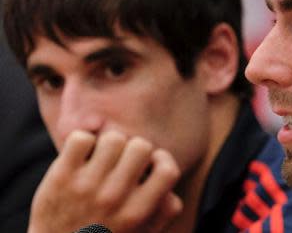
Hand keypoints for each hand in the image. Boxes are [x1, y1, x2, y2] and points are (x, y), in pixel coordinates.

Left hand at [28, 130, 182, 232]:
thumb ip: (164, 211)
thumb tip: (171, 185)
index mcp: (136, 213)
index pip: (167, 170)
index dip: (162, 160)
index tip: (150, 165)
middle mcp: (112, 198)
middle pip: (141, 146)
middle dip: (135, 149)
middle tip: (123, 162)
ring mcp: (84, 186)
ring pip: (113, 138)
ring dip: (110, 144)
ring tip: (103, 159)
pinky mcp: (59, 177)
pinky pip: (81, 138)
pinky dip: (83, 142)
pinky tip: (82, 157)